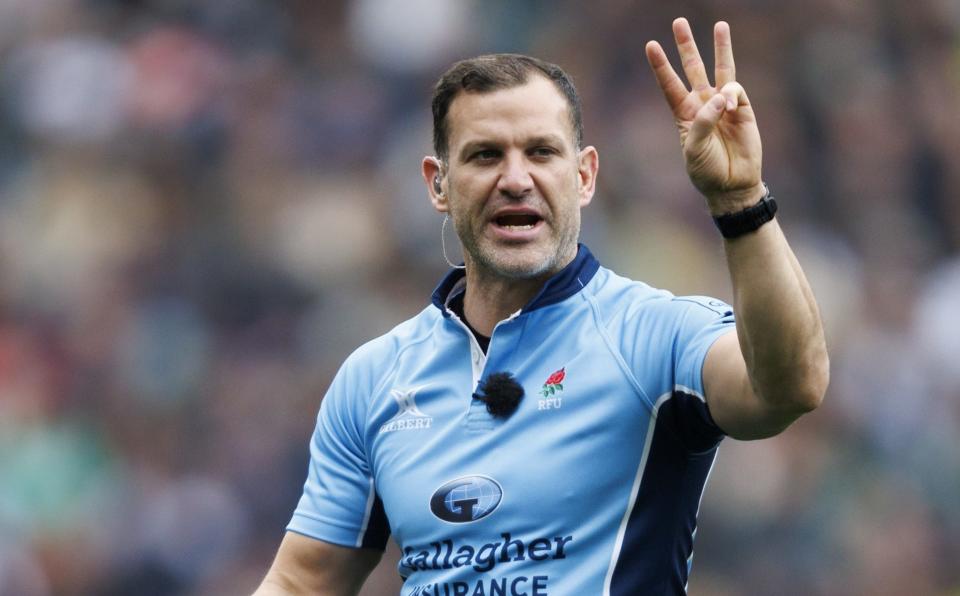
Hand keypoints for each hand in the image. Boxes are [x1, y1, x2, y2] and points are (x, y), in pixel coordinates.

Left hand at [646, 18, 763, 212]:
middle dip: (686, 46)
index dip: (661, 65)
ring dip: (720, 47)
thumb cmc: (707, 170)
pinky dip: (731, 94)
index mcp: (684, 114)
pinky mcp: (743, 109)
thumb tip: (721, 96)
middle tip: (679, 23)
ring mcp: (724, 105)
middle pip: (693, 68)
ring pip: (721, 69)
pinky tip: (730, 108)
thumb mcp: (694, 148)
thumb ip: (704, 121)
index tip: (650, 45)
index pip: (669, 84)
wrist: (732, 184)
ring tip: (720, 25)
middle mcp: (703, 104)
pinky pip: (736, 90)